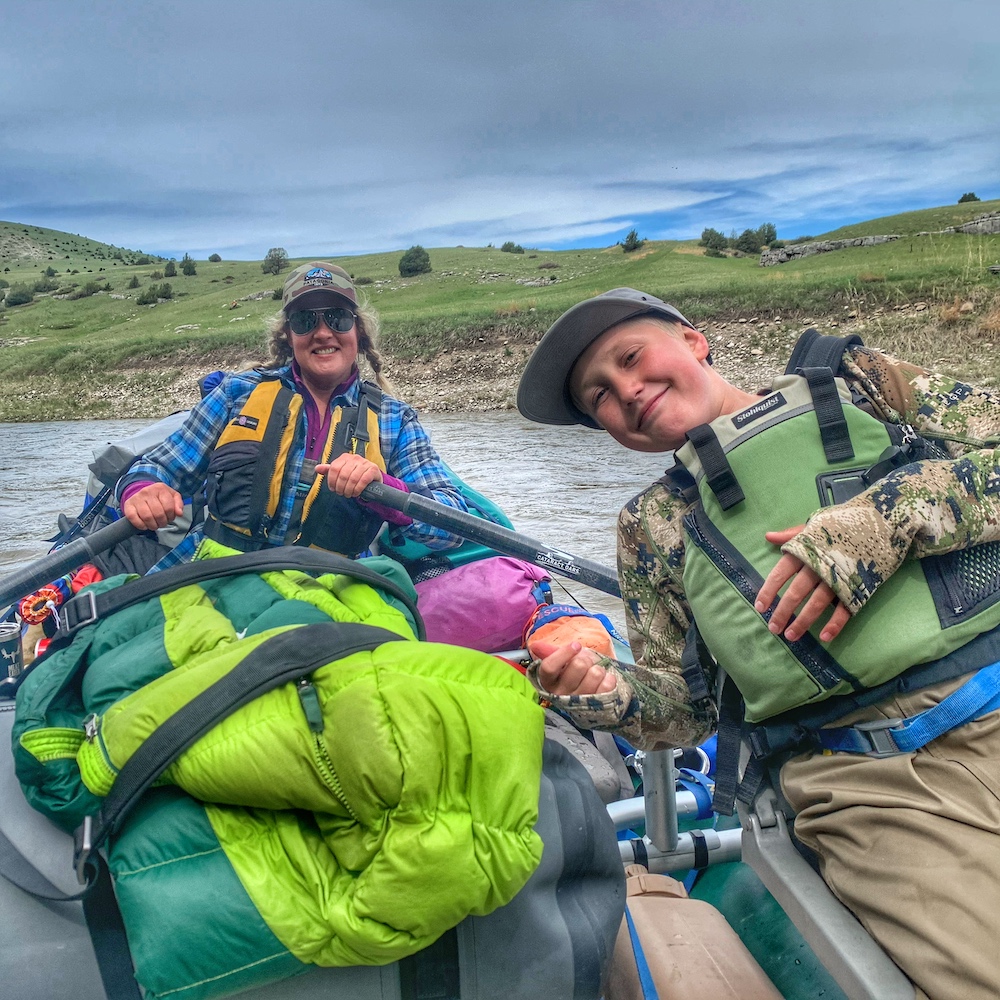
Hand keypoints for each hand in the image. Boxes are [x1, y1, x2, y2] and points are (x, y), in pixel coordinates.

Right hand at [122, 483, 183, 530]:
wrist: (142, 493)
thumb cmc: (160, 497)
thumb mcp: (172, 496)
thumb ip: (178, 504)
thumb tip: (179, 513)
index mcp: (160, 488)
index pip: (169, 507)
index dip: (171, 516)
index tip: (170, 518)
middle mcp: (147, 491)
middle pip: (158, 513)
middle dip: (162, 522)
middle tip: (162, 523)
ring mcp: (137, 498)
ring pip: (147, 516)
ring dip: (153, 525)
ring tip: (154, 526)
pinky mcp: (128, 505)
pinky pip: (133, 518)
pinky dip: (140, 525)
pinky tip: (145, 526)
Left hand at [316, 453, 383, 498]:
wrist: (372, 477)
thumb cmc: (354, 475)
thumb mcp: (341, 472)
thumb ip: (330, 470)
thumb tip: (317, 468)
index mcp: (345, 457)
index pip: (334, 468)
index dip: (332, 481)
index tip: (333, 489)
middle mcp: (355, 458)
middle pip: (343, 474)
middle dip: (341, 487)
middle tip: (342, 493)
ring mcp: (365, 463)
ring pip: (353, 478)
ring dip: (349, 489)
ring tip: (348, 494)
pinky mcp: (373, 469)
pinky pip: (363, 480)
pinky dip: (358, 489)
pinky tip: (356, 493)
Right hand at [530, 639, 616, 696]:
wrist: (589, 694)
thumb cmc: (573, 674)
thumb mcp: (561, 662)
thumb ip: (549, 652)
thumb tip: (534, 646)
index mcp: (548, 682)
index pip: (550, 667)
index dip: (564, 653)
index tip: (576, 645)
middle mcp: (561, 694)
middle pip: (578, 665)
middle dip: (586, 658)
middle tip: (586, 663)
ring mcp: (578, 703)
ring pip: (594, 673)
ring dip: (598, 669)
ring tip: (594, 674)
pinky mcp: (597, 707)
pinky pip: (607, 684)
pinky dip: (608, 678)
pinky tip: (603, 681)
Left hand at [754, 526, 850, 643]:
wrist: (879, 523)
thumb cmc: (840, 526)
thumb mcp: (813, 526)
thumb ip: (790, 535)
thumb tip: (768, 536)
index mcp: (805, 551)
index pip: (780, 573)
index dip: (768, 591)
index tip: (760, 608)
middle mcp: (818, 566)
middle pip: (796, 592)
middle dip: (783, 612)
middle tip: (773, 628)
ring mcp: (838, 578)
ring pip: (817, 603)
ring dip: (803, 621)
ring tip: (791, 636)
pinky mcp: (857, 587)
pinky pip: (845, 608)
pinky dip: (835, 624)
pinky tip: (824, 637)